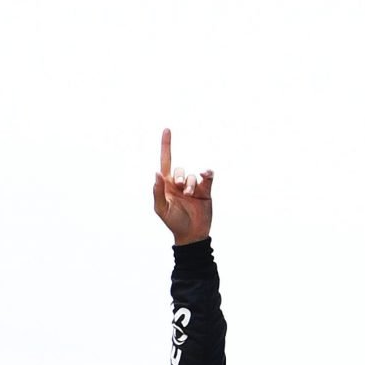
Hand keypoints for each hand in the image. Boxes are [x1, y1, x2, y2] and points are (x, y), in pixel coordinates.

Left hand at [152, 128, 212, 243]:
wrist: (191, 235)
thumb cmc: (174, 223)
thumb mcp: (162, 209)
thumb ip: (157, 191)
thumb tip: (156, 173)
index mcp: (167, 186)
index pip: (165, 162)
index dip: (166, 146)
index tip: (167, 130)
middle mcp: (179, 184)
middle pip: (179, 170)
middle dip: (180, 177)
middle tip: (180, 188)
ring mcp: (193, 187)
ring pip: (193, 175)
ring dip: (191, 184)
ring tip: (190, 196)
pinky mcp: (206, 190)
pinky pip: (207, 176)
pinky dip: (207, 173)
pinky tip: (206, 174)